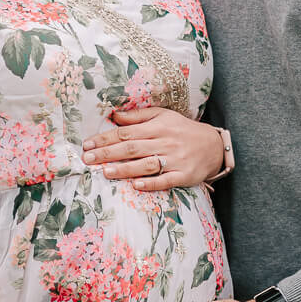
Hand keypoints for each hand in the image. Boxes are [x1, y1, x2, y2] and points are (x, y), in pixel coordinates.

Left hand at [82, 107, 224, 191]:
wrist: (213, 146)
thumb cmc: (182, 130)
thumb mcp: (163, 116)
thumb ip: (138, 116)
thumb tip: (114, 116)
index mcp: (158, 126)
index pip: (126, 132)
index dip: (105, 138)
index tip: (87, 144)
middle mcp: (165, 142)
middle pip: (132, 148)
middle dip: (108, 153)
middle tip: (88, 159)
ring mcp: (175, 159)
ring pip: (146, 164)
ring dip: (125, 169)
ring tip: (105, 172)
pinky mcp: (184, 175)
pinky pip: (166, 180)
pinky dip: (151, 183)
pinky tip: (136, 186)